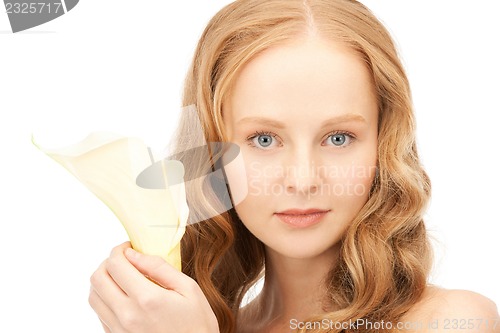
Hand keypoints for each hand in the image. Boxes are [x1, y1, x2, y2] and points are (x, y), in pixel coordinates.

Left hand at [89, 242, 218, 332]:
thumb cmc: (197, 325)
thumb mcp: (189, 289)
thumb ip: (159, 268)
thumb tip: (134, 254)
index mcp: (147, 299)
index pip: (115, 265)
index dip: (119, 250)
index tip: (129, 247)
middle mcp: (127, 315)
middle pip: (97, 278)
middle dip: (108, 262)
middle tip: (125, 259)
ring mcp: (119, 330)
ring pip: (93, 296)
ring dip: (104, 280)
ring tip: (122, 276)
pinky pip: (99, 313)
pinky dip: (106, 298)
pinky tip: (124, 295)